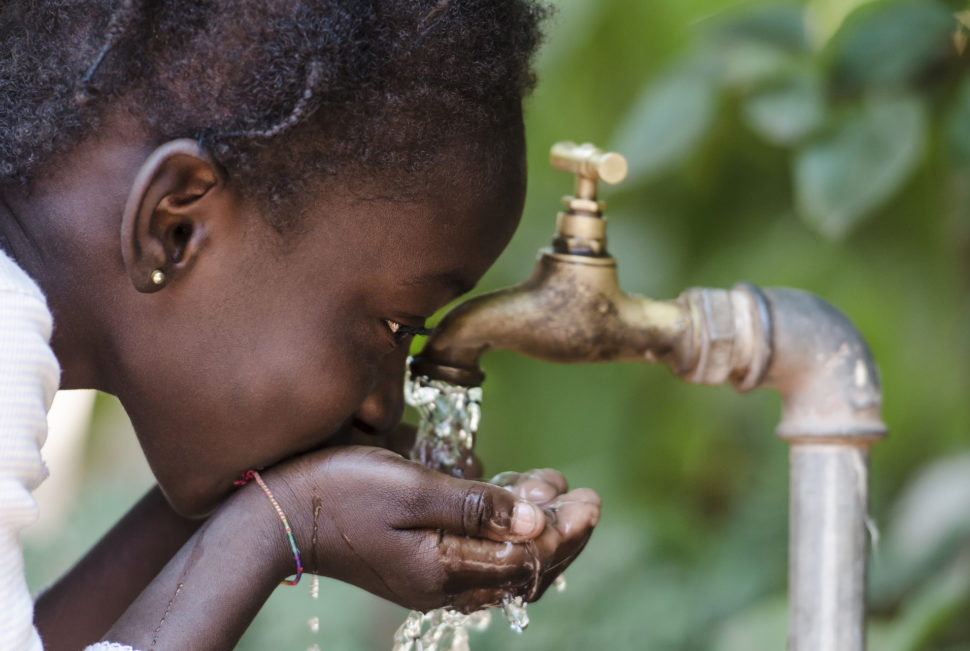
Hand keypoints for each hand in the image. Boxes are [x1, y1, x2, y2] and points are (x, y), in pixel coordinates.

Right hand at [265, 447, 599, 611]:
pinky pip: (477, 557)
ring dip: (533, 529)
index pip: (529, 559)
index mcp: (447, 571)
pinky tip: (509, 499)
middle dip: (561, 532)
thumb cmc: (340, 493)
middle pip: (524, 569)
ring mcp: (431, 579)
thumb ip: (476, 506)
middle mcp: (444, 585)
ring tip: (551, 488)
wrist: (276, 515)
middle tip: (585, 497)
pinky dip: (502, 531)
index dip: (566, 530)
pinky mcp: (418, 566)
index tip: (591, 499)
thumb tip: (537, 520)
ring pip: (503, 563)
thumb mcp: (411, 489)